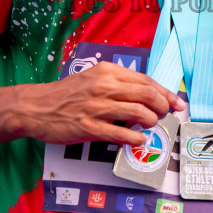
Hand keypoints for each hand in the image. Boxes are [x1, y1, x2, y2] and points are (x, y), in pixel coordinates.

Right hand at [15, 62, 182, 147]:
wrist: (36, 106)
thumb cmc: (66, 94)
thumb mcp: (93, 78)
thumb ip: (117, 83)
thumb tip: (146, 94)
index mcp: (107, 71)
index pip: (145, 80)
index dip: (165, 92)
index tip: (176, 101)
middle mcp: (104, 86)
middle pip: (147, 95)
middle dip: (162, 106)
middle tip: (165, 114)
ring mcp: (96, 107)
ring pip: (138, 113)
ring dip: (150, 122)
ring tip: (149, 126)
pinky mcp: (89, 127)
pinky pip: (121, 134)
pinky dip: (135, 139)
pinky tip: (138, 140)